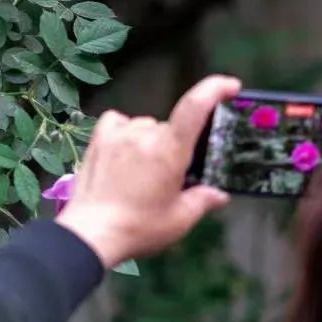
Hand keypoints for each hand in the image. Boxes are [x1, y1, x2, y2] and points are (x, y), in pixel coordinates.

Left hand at [57, 75, 242, 269]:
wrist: (90, 234)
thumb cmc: (139, 228)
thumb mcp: (179, 220)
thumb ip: (202, 201)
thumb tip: (220, 194)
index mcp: (170, 150)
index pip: (195, 107)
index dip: (214, 89)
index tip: (230, 87)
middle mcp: (145, 133)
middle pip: (171, 128)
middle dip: (177, 148)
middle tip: (171, 177)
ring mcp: (119, 133)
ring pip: (146, 126)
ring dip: (150, 141)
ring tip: (143, 173)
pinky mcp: (98, 139)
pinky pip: (118, 122)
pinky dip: (125, 131)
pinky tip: (124, 150)